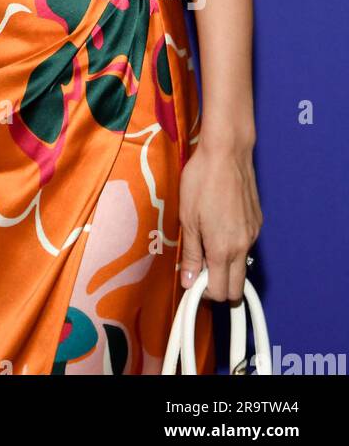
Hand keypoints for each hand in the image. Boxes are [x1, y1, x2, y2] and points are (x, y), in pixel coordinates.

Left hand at [178, 138, 262, 300]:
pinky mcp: (258, 222)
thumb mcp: (187, 218)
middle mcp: (243, 246)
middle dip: (219, 286)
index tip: (192, 281)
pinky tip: (219, 223)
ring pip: (242, 265)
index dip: (205, 292)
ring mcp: (253, 234)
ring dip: (226, 263)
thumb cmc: (201, 181)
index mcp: (223, 249)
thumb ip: (191, 254)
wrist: (227, 152)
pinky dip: (233, 245)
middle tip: (199, 267)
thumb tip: (190, 283)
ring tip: (206, 238)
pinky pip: (246, 245)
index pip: (221, 292)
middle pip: (237, 288)